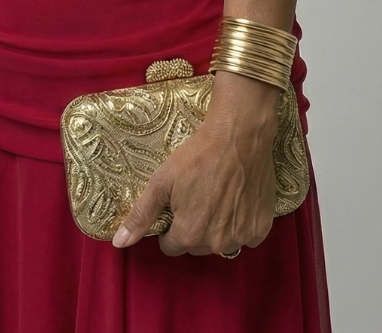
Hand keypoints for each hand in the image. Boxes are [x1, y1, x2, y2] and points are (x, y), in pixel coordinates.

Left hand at [112, 72, 279, 255]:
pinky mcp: (262, 226)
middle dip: (194, 227)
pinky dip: (241, 223)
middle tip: (197, 196)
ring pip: (222, 242)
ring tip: (218, 195)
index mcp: (189, 234)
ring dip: (218, 227)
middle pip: (196, 245)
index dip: (170, 226)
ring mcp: (242, 236)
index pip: (171, 246)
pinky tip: (237, 199)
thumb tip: (119, 243)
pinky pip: (248, 236)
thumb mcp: (161, 181)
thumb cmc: (197, 155)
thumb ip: (141, 215)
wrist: (239, 134)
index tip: (177, 204)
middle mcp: (216, 243)